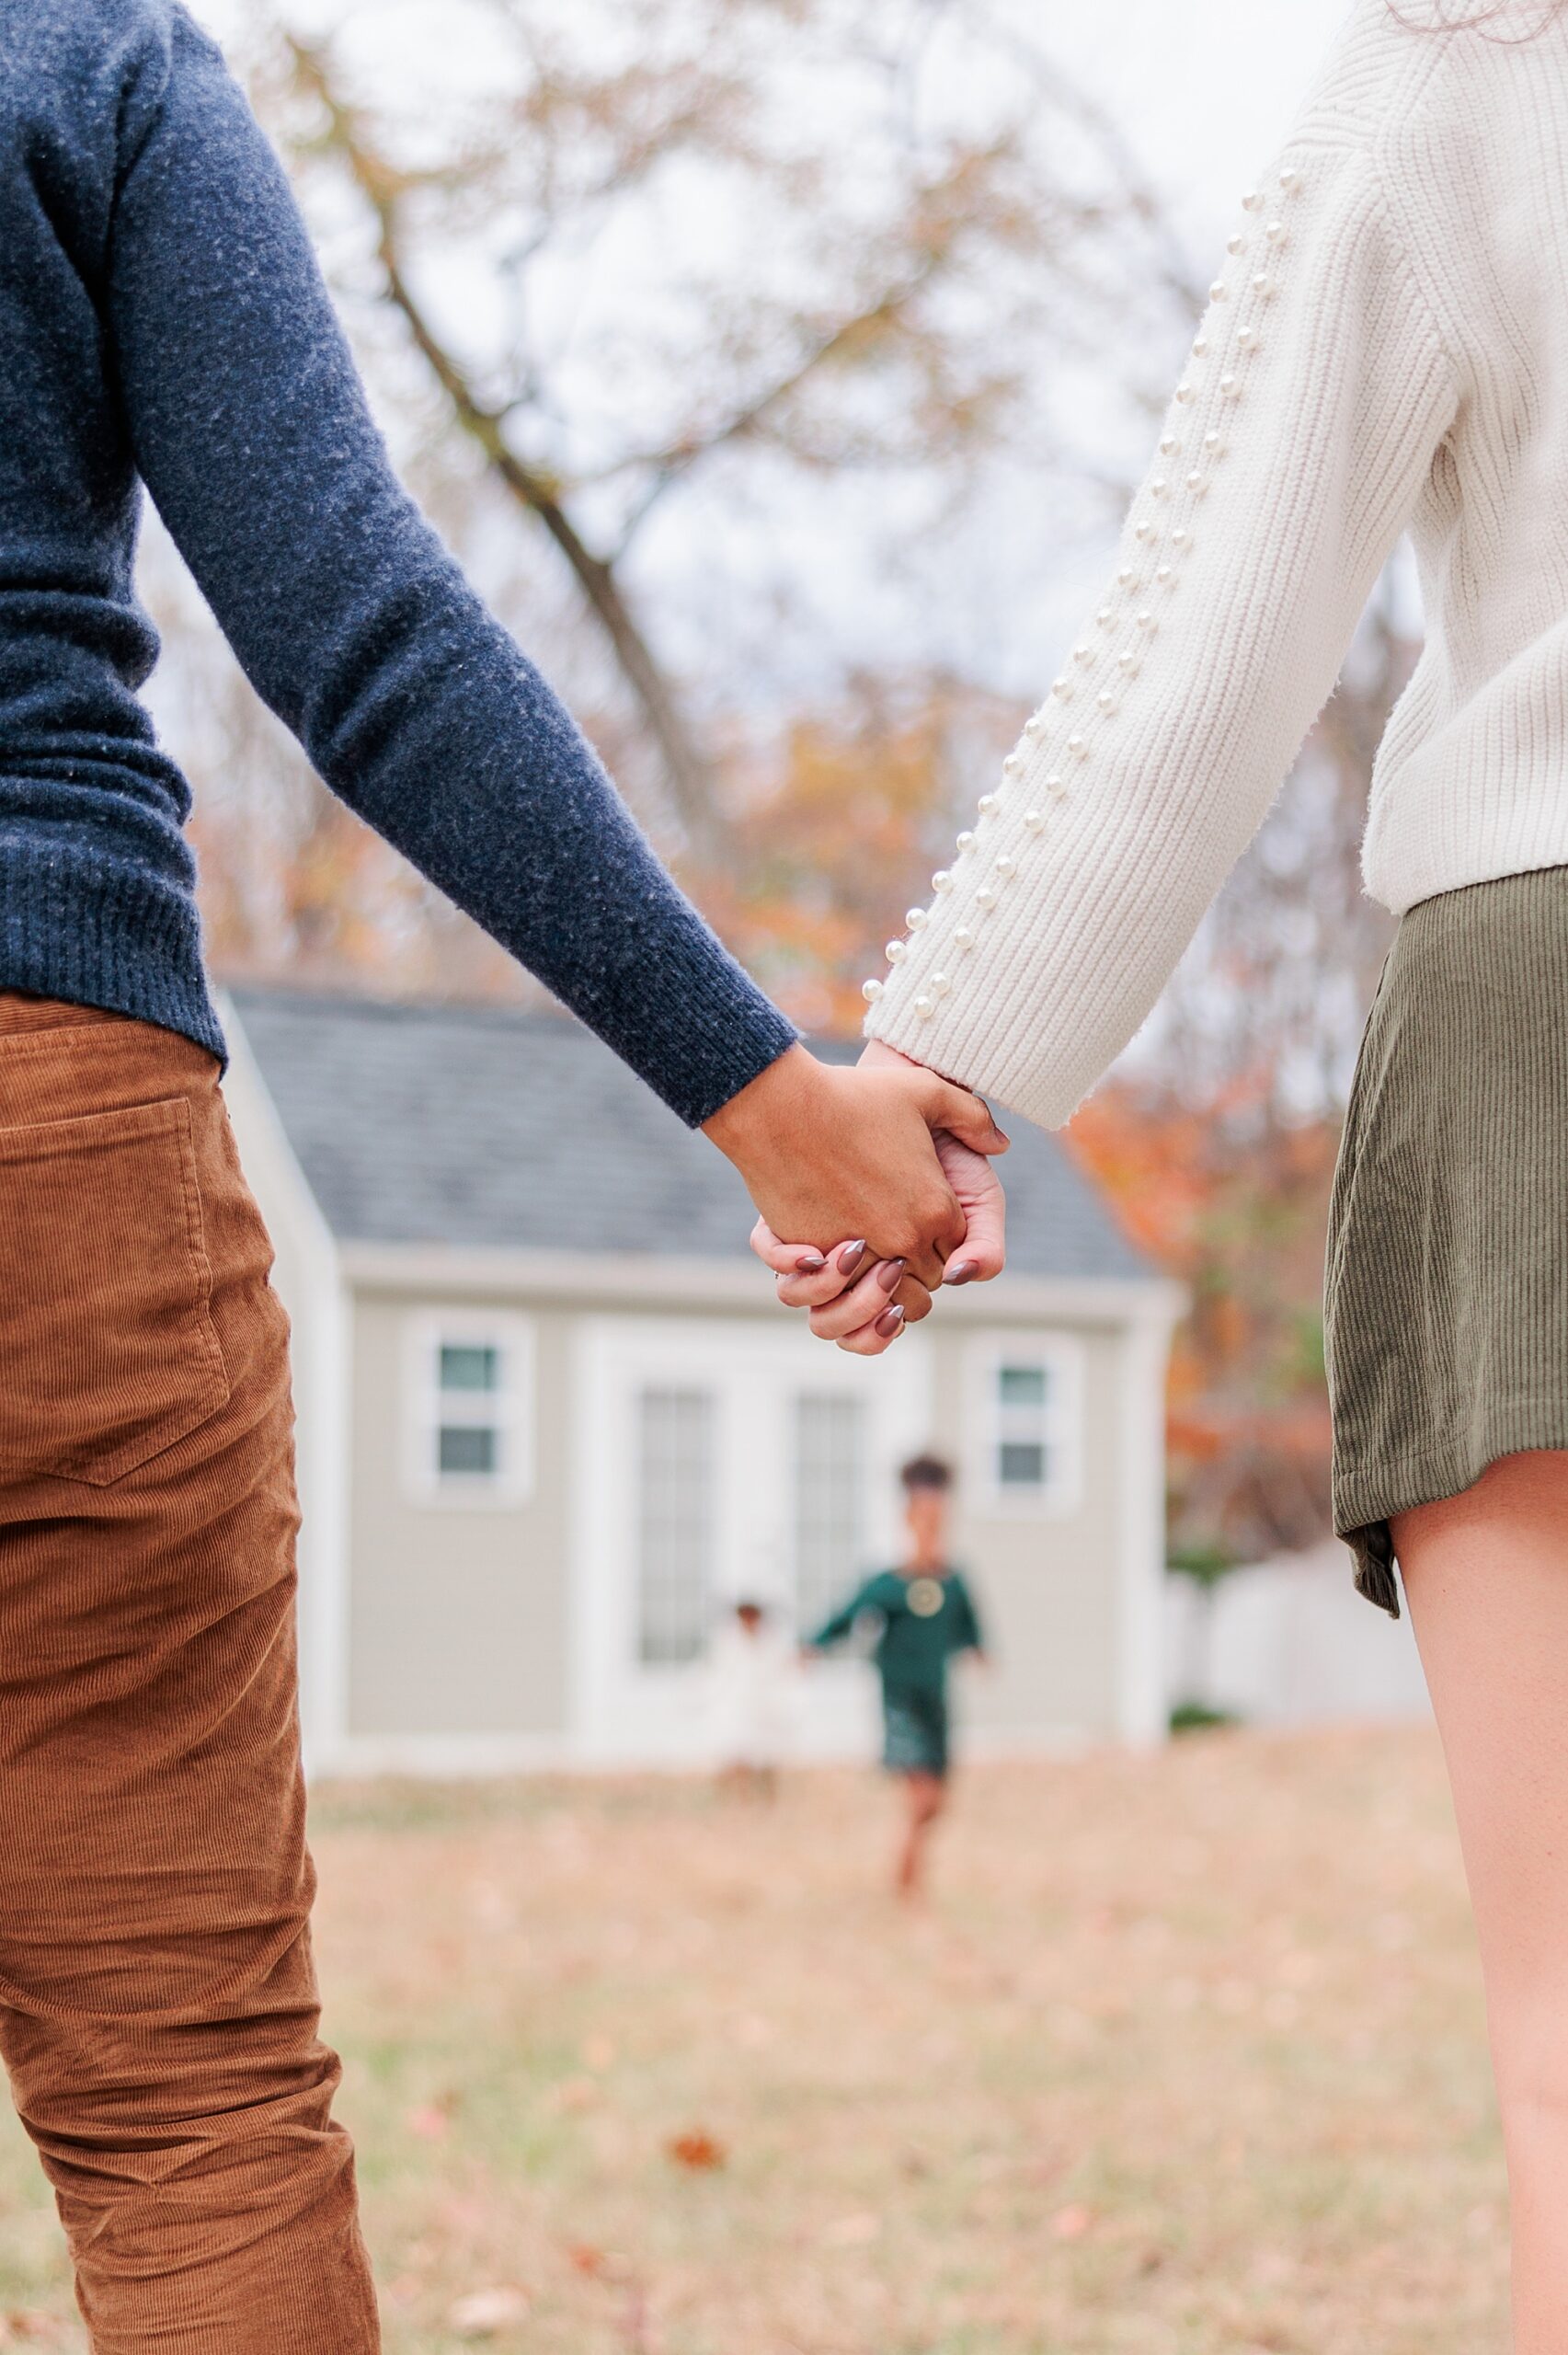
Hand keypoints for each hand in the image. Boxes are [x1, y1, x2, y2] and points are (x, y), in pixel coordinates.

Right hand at [704, 1042, 1006, 1288]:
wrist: (783, 1105)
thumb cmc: (853, 1094)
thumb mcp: (926, 1090)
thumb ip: (973, 1117)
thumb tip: (1000, 1145)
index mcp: (937, 1207)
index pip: (957, 1252)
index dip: (945, 1244)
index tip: (926, 1226)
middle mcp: (904, 1237)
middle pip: (925, 1280)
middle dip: (916, 1268)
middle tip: (900, 1246)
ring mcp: (859, 1252)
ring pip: (883, 1297)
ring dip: (879, 1287)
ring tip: (868, 1262)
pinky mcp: (816, 1257)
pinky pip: (837, 1291)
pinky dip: (838, 1282)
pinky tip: (833, 1260)